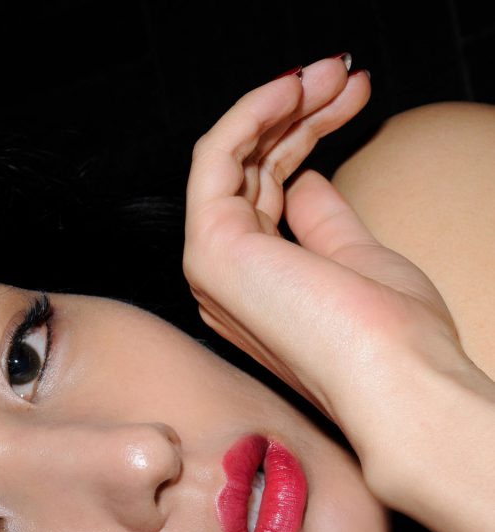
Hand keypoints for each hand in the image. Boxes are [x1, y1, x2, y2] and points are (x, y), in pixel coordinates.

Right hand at [183, 56, 466, 494]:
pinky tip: (293, 89)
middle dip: (296, 114)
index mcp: (263, 287)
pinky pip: (215, 160)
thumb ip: (324, 221)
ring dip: (278, 106)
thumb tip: (307, 180)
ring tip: (332, 73)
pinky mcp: (212, 251)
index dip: (306, 137)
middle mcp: (230, 280)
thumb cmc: (389, 338)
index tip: (354, 100)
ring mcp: (216, 268)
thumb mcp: (358, 257)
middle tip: (345, 75)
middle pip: (250, 173)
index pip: (269, 192)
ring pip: (230, 160)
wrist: (394, 383)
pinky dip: (250, 115)